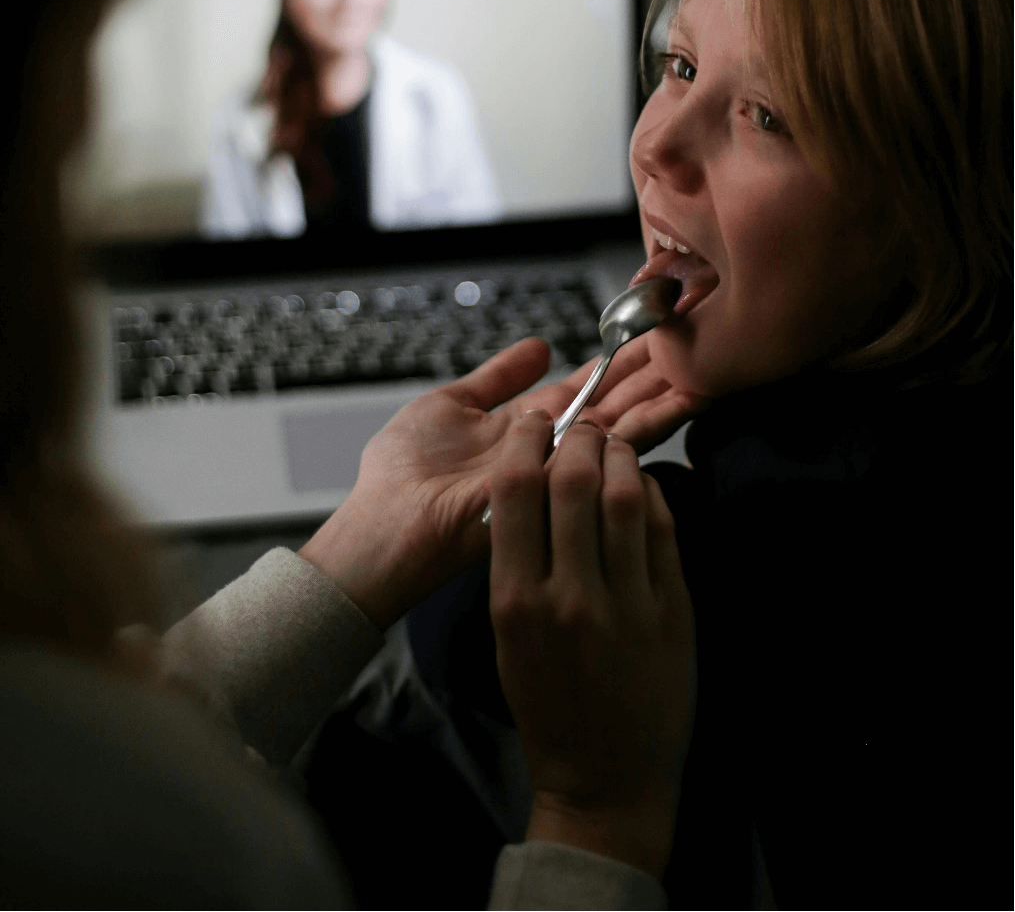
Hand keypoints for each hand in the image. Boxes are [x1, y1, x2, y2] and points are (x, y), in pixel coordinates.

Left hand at [299, 333, 706, 629]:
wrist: (388, 521)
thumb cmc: (404, 471)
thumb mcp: (450, 403)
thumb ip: (497, 377)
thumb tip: (538, 347)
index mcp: (524, 427)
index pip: (583, 391)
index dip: (616, 366)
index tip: (649, 338)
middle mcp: (548, 449)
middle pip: (612, 407)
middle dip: (650, 377)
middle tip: (693, 345)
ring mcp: (559, 469)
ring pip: (623, 428)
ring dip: (663, 396)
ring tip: (701, 367)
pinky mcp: (564, 487)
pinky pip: (613, 455)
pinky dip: (652, 426)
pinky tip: (683, 401)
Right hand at [488, 413, 696, 878]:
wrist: (606, 779)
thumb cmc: (548, 705)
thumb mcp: (507, 637)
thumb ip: (516, 565)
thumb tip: (531, 487)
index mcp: (516, 602)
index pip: (514, 493)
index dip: (525, 442)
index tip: (532, 422)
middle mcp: (570, 597)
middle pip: (574, 480)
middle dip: (578, 436)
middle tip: (580, 425)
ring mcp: (628, 604)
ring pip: (626, 495)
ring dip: (619, 454)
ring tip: (612, 444)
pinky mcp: (673, 611)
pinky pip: (664, 529)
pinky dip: (652, 492)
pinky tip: (642, 484)